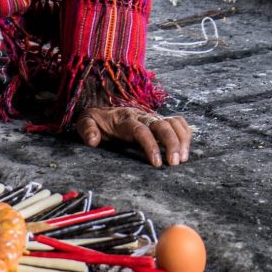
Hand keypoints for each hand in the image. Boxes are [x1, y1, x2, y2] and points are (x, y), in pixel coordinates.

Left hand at [75, 106, 192, 167]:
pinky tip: (186, 149)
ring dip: (181, 140)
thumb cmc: (97, 119)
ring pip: (173, 123)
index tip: (157, 163)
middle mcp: (142, 115)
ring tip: (183, 159)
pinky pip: (178, 122)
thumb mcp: (85, 122)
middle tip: (175, 163)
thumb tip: (93, 141)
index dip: (150, 145)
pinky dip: (185, 133)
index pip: (141, 130)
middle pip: (162, 125)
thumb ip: (87, 130)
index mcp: (125, 118)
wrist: (104, 108)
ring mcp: (153, 117)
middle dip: (171, 143)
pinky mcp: (160, 120)